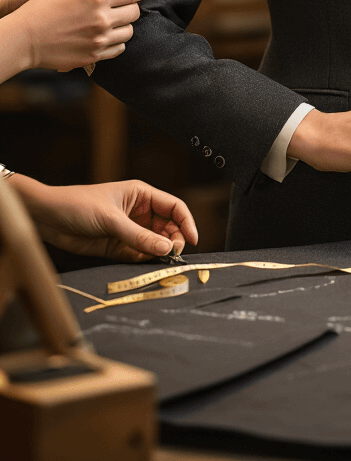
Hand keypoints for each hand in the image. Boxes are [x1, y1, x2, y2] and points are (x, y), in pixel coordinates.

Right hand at [0, 0, 146, 77]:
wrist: (25, 39)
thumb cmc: (41, 9)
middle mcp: (102, 20)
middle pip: (134, 12)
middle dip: (131, 6)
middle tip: (122, 5)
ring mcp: (100, 40)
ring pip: (129, 32)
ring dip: (123, 25)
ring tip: (110, 21)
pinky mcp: (95, 56)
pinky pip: (119, 48)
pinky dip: (116, 41)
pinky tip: (106, 35)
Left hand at [11, 175, 197, 260]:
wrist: (47, 218)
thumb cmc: (77, 205)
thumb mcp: (111, 219)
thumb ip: (139, 236)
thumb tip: (167, 249)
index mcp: (141, 195)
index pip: (174, 207)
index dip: (187, 222)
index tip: (193, 240)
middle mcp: (139, 212)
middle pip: (168, 228)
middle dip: (174, 240)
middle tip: (172, 255)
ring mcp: (129, 230)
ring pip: (155, 244)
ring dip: (160, 253)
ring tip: (160, 263)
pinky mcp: (118, 247)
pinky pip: (139, 255)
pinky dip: (145, 262)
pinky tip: (145, 265)